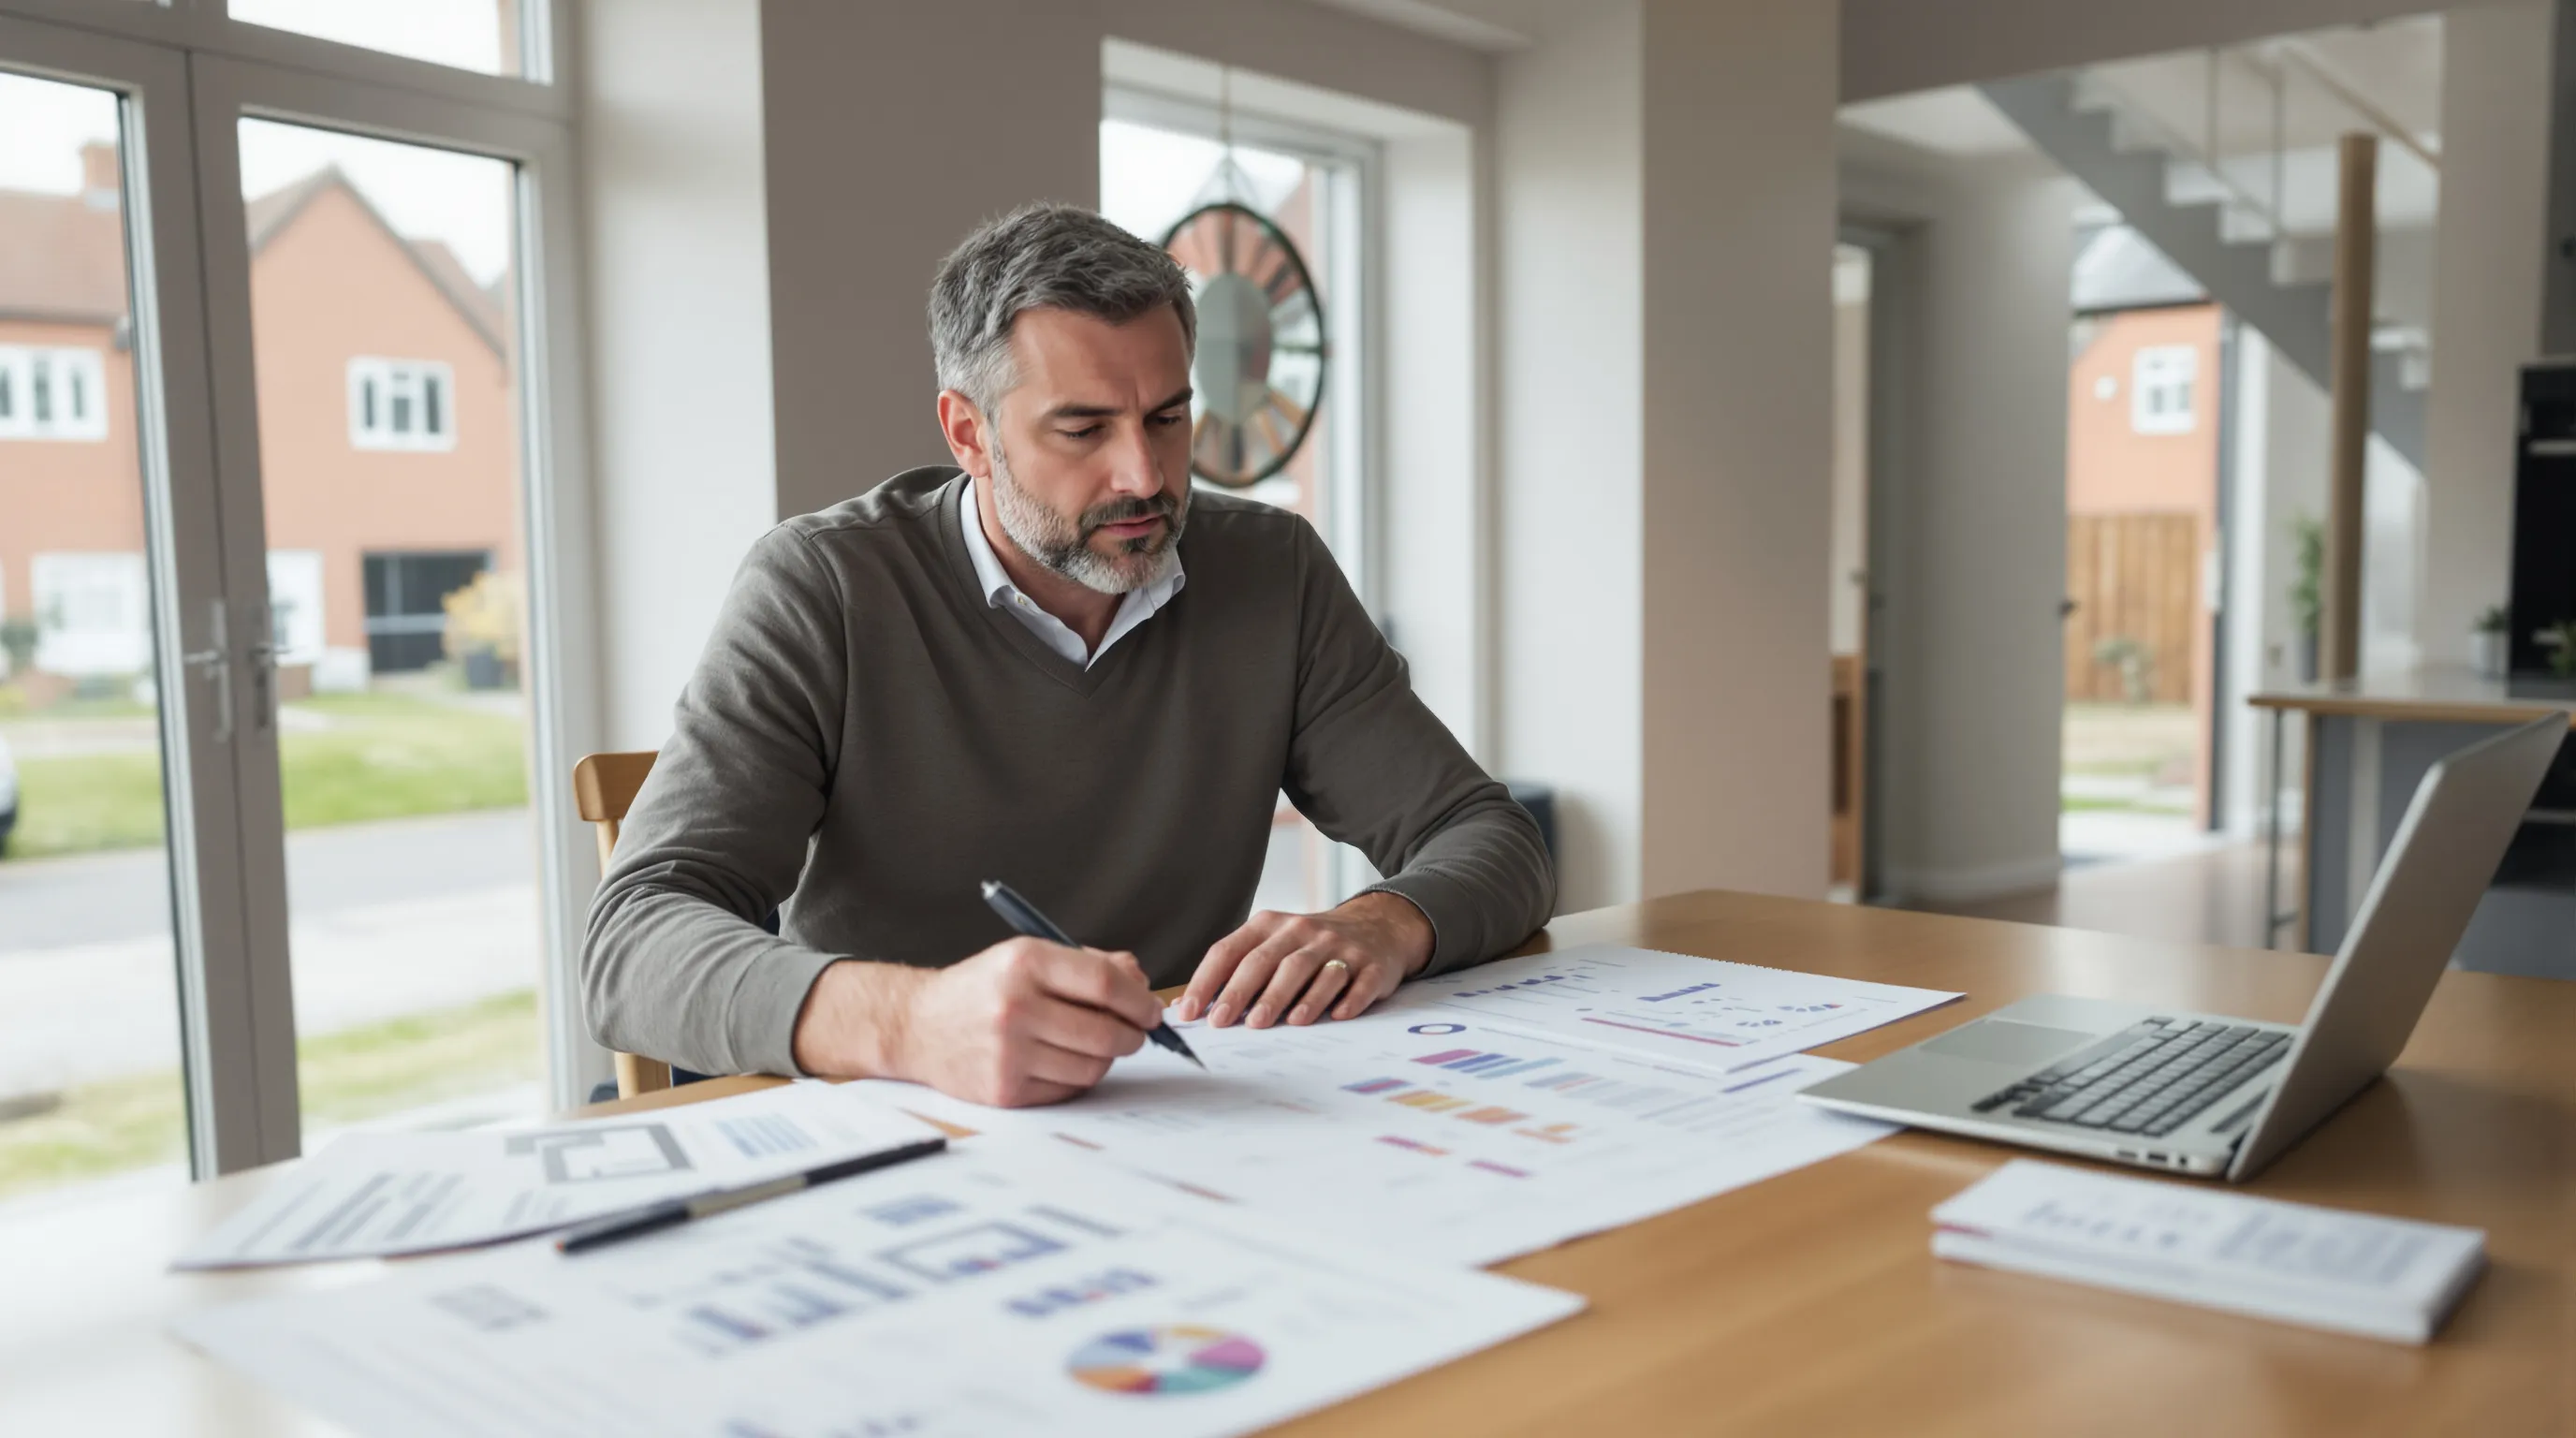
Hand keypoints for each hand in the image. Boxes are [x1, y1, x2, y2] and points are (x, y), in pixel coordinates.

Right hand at [790, 939, 1162, 1106]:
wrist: (917, 1025)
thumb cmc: (983, 988)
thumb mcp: (1027, 956)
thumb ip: (1088, 964)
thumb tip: (1140, 983)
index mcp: (1024, 963)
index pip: (1104, 983)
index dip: (1139, 999)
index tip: (1151, 1008)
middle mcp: (1015, 1007)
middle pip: (1105, 1031)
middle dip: (1134, 1034)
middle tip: (1136, 1032)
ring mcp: (1008, 1052)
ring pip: (1093, 1065)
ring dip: (1107, 1057)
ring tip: (1095, 1044)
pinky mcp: (1005, 1089)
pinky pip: (1068, 1089)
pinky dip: (1078, 1077)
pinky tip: (1065, 1060)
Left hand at [1177, 891, 1433, 1028]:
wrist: (1378, 927)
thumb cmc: (1311, 947)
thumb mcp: (1272, 947)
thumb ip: (1232, 973)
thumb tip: (1184, 1007)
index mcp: (1271, 926)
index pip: (1231, 950)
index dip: (1207, 980)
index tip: (1190, 1010)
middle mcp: (1303, 931)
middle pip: (1268, 960)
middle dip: (1244, 991)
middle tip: (1225, 1021)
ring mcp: (1339, 947)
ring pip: (1310, 970)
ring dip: (1290, 997)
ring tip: (1272, 1023)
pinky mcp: (1370, 965)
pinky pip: (1357, 982)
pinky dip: (1346, 999)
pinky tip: (1335, 1017)